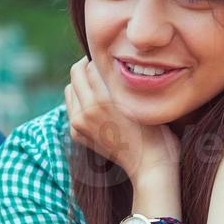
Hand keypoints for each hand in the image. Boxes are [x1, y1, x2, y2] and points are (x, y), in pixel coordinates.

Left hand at [66, 56, 179, 183]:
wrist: (150, 164)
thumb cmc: (154, 129)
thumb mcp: (140, 99)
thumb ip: (120, 81)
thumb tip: (108, 62)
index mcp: (102, 99)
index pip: (90, 65)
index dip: (101, 59)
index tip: (111, 59)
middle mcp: (86, 111)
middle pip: (75, 74)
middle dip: (87, 67)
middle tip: (102, 68)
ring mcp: (79, 125)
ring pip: (69, 90)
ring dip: (81, 84)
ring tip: (99, 87)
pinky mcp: (76, 135)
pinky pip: (71, 108)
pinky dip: (79, 102)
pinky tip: (96, 106)